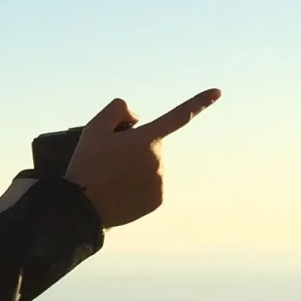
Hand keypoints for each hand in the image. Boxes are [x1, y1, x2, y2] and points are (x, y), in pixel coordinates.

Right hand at [64, 89, 221, 228]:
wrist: (83, 208)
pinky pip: (151, 184)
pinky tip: (120, 190)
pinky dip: (138, 185)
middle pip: (152, 144)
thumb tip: (137, 117)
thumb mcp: (93, 128)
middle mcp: (158, 158)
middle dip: (137, 146)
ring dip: (136, 166)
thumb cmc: (86, 166)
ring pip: (151, 165)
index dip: (199, 102)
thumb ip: (118, 109)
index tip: (218, 92)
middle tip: (110, 160)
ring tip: (112, 178)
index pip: (177, 116)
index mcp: (146, 139)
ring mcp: (160, 180)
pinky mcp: (158, 199)